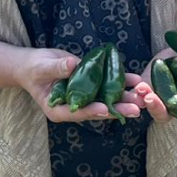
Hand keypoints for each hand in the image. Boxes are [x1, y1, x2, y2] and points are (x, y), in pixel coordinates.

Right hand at [22, 47, 146, 123]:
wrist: (35, 64)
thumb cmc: (34, 68)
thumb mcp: (42, 67)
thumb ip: (58, 68)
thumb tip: (73, 65)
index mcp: (59, 109)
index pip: (77, 112)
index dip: (92, 110)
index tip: (106, 109)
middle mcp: (75, 106)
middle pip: (97, 109)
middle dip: (117, 110)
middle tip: (135, 110)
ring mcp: (84, 96)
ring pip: (106, 99)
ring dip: (124, 98)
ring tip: (143, 98)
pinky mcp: (91, 84)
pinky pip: (107, 85)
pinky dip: (121, 82)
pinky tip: (136, 80)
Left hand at [129, 29, 176, 122]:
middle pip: (176, 110)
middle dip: (163, 107)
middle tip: (151, 98)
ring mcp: (169, 96)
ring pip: (160, 109)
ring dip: (150, 103)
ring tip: (141, 90)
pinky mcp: (156, 90)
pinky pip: (147, 97)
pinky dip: (140, 95)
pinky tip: (136, 86)